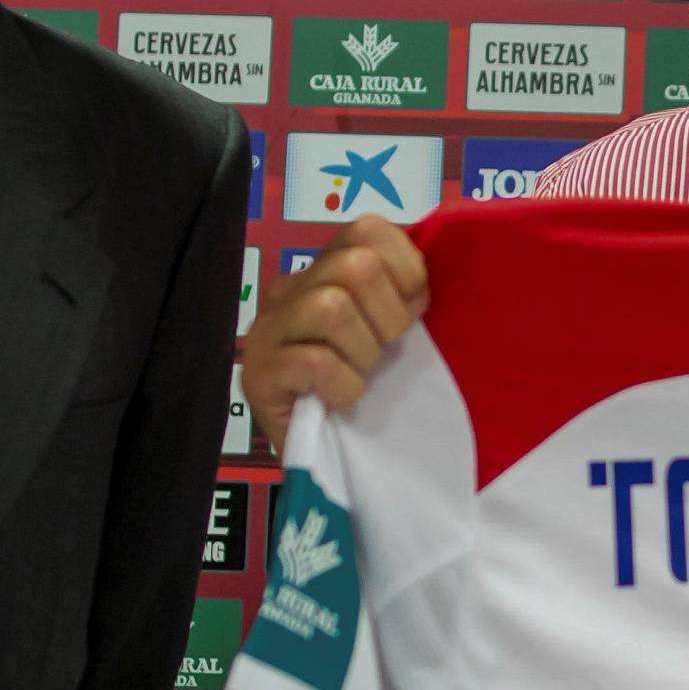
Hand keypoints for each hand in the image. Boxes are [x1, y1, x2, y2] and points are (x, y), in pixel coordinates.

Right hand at [241, 215, 427, 455]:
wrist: (334, 460)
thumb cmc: (370, 389)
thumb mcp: (392, 331)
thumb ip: (404, 294)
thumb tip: (433, 280)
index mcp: (325, 269)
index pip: (367, 230)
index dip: (405, 269)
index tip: (414, 311)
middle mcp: (289, 290)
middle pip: (354, 266)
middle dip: (388, 315)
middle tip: (386, 352)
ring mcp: (266, 331)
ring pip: (331, 308)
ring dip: (364, 352)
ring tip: (361, 375)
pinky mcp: (256, 375)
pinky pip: (315, 363)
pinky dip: (344, 386)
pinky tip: (343, 400)